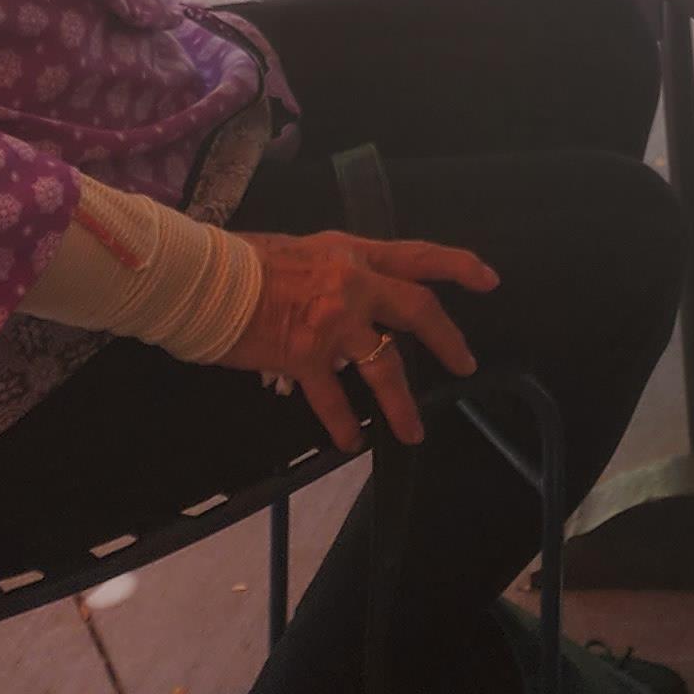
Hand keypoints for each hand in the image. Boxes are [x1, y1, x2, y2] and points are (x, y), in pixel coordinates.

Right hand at [216, 228, 499, 453]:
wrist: (204, 278)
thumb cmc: (247, 260)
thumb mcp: (307, 250)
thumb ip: (338, 268)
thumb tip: (354, 288)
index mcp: (354, 252)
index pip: (418, 255)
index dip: (458, 265)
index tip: (489, 279)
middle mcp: (353, 282)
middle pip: (418, 310)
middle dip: (449, 340)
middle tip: (466, 365)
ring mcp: (332, 320)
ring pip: (385, 365)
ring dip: (402, 403)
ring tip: (414, 432)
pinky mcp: (303, 354)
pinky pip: (332, 397)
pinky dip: (342, 424)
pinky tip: (349, 442)